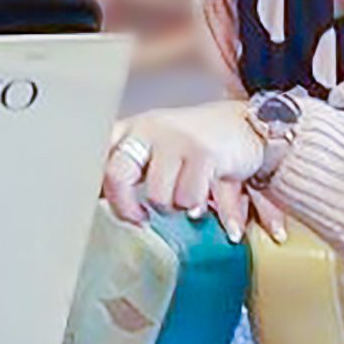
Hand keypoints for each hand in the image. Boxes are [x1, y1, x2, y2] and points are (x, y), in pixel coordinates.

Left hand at [102, 102, 265, 227]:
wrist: (247, 124)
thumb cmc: (195, 145)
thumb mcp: (160, 155)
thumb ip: (132, 179)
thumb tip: (101, 211)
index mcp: (130, 131)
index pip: (97, 160)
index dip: (96, 191)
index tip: (104, 211)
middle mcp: (147, 129)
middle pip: (117, 176)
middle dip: (127, 208)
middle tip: (140, 219)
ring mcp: (174, 138)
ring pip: (159, 196)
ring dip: (175, 206)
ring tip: (187, 197)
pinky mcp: (202, 152)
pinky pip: (189, 197)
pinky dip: (198, 205)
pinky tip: (206, 195)